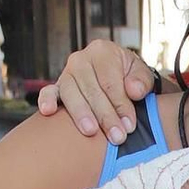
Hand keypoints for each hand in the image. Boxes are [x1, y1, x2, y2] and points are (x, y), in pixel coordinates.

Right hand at [37, 42, 157, 144]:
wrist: (116, 76)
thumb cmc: (128, 77)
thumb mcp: (141, 74)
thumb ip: (141, 80)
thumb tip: (133, 90)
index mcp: (103, 51)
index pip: (110, 81)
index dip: (120, 104)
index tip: (129, 125)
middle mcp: (81, 59)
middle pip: (91, 89)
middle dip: (105, 115)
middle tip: (116, 136)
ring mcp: (67, 73)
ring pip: (70, 93)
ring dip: (81, 114)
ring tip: (90, 132)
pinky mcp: (57, 87)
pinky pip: (48, 92)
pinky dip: (47, 100)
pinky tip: (48, 111)